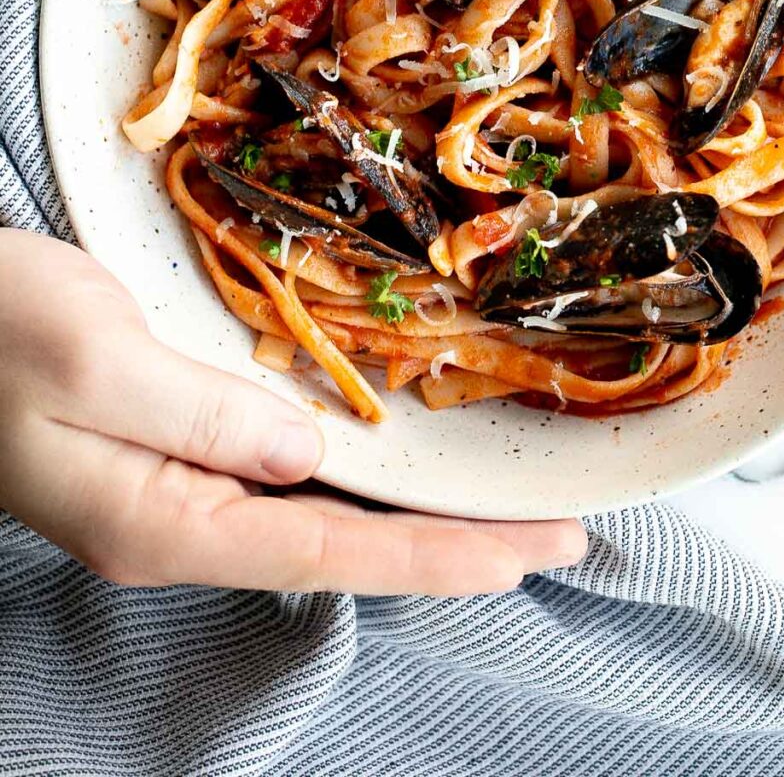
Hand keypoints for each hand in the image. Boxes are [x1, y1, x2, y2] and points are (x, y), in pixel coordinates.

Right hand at [0, 230, 584, 592]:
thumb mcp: (97, 358)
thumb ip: (206, 414)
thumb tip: (303, 453)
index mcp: (160, 521)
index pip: (326, 549)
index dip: (434, 556)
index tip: (526, 554)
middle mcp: (176, 522)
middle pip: (338, 545)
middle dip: (449, 547)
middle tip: (554, 535)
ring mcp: (171, 491)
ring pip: (316, 515)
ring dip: (411, 518)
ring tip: (503, 515)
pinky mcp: (168, 450)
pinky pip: (282, 478)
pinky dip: (354, 478)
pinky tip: (394, 470)